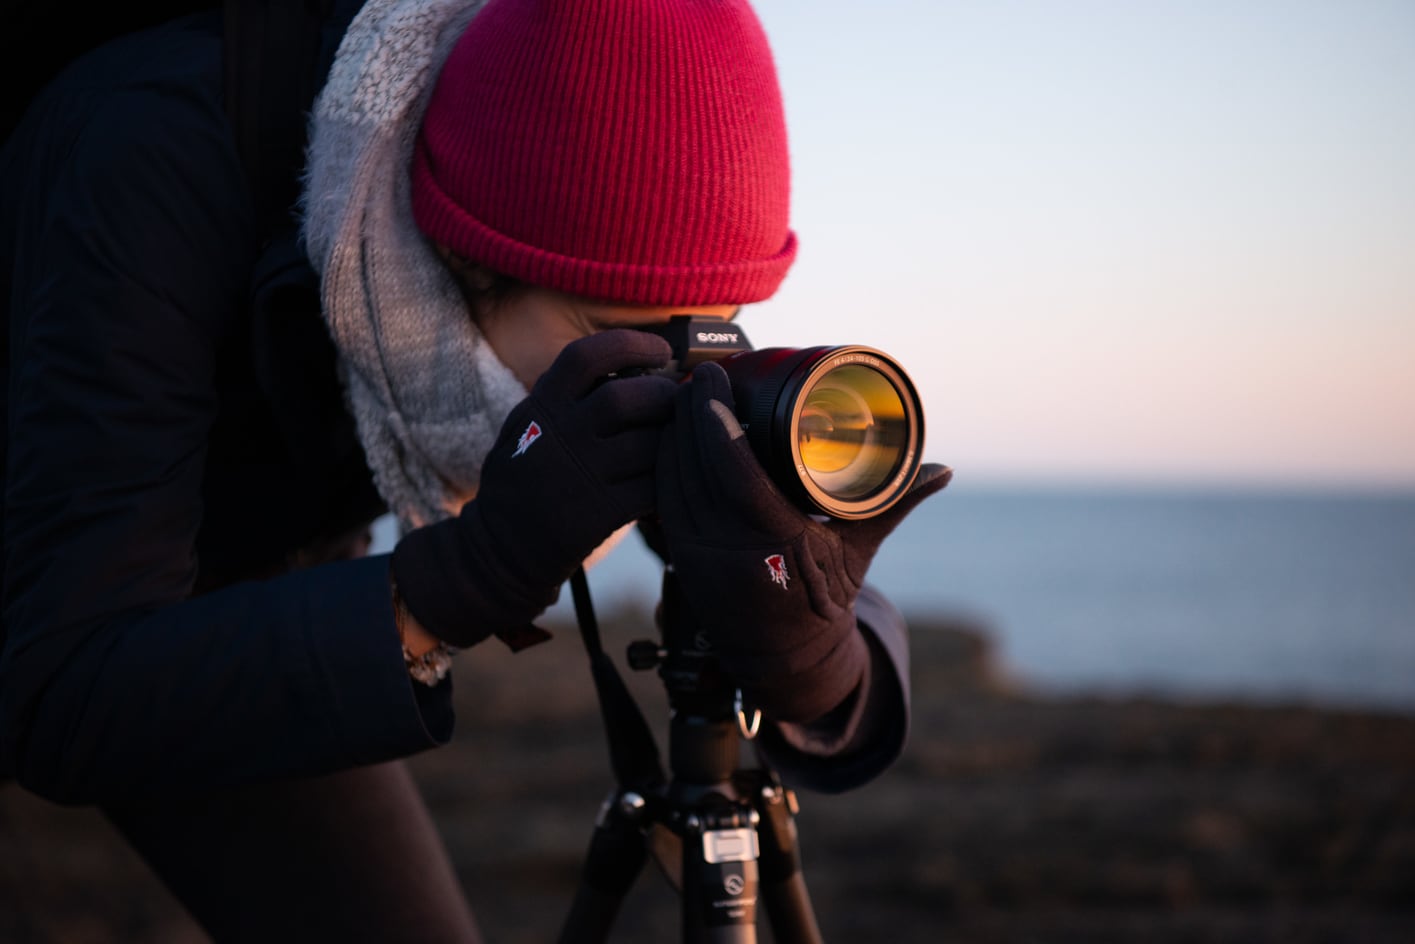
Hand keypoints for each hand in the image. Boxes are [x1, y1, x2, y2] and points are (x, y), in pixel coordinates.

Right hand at [392, 330, 677, 647]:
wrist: (499, 551)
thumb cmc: (525, 480)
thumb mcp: (527, 426)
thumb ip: (567, 397)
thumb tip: (633, 365)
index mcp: (541, 408)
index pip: (586, 356)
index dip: (632, 344)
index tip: (662, 351)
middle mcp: (559, 437)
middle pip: (627, 398)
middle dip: (665, 396)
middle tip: (679, 404)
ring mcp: (580, 476)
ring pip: (648, 444)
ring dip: (673, 440)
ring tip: (676, 443)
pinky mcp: (599, 514)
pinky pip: (653, 488)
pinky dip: (669, 481)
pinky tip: (668, 480)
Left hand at [654, 361, 950, 720]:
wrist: (782, 660)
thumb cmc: (824, 601)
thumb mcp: (860, 551)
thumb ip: (894, 503)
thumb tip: (942, 470)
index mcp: (778, 543)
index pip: (735, 474)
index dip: (716, 422)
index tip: (713, 378)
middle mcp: (730, 551)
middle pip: (695, 468)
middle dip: (688, 413)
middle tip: (697, 371)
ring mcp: (698, 557)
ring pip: (671, 481)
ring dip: (671, 432)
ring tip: (682, 390)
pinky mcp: (679, 558)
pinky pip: (662, 500)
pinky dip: (662, 462)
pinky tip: (667, 431)